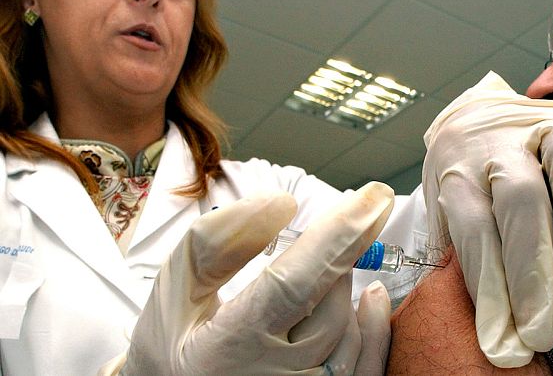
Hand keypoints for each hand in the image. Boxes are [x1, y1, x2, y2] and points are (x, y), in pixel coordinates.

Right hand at [100, 182, 394, 374]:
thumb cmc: (174, 347)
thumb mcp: (175, 292)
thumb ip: (217, 244)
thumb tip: (281, 204)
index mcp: (226, 351)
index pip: (293, 285)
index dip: (336, 237)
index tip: (371, 197)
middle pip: (329, 306)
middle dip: (340, 254)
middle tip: (351, 219)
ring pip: (349, 334)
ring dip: (343, 290)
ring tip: (318, 272)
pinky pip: (369, 368)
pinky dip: (376, 328)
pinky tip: (370, 296)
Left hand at [422, 72, 552, 367]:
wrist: (474, 119)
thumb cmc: (468, 187)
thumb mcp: (447, 218)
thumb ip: (463, 256)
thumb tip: (489, 327)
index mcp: (459, 171)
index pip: (473, 230)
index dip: (489, 290)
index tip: (506, 347)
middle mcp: (500, 143)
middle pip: (518, 197)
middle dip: (532, 268)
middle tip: (545, 329)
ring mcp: (544, 123)